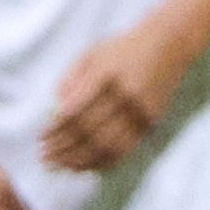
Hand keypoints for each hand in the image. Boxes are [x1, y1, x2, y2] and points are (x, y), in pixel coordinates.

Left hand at [41, 22, 196, 174]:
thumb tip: (55, 113)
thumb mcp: (91, 54)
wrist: (169, 42)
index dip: (55, 128)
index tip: (39, 138)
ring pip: (108, 146)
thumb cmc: (122, 48)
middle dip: (63, 149)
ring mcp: (141, 109)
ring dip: (81, 160)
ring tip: (61, 167)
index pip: (75, 111)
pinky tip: (87, 166)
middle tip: (44, 158)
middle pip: (90, 132)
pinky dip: (104, 161)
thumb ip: (70, 80)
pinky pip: (125, 148)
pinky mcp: (151, 119)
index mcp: (106, 74)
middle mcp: (125, 94)